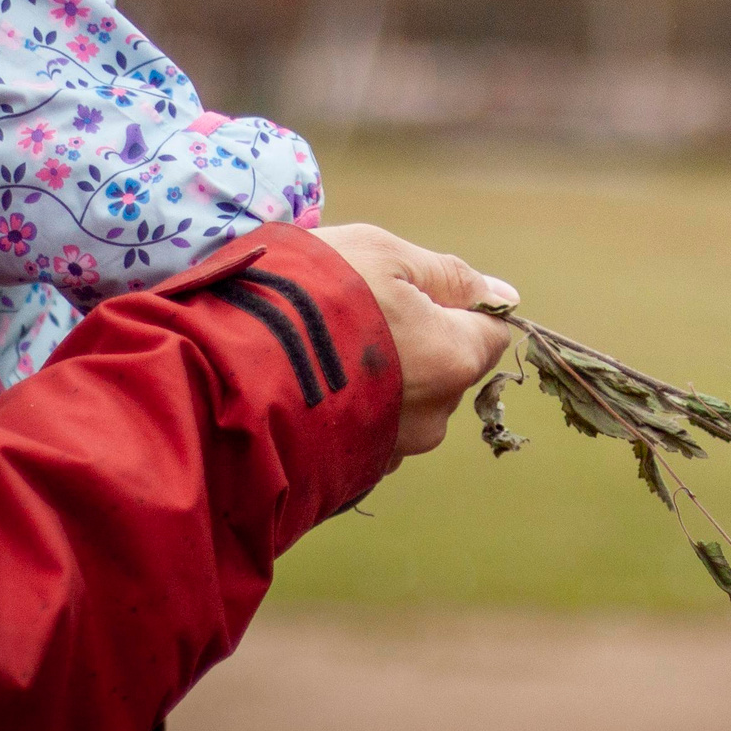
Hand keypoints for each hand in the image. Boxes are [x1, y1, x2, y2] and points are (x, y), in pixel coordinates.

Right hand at [317, 223, 517, 461]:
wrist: (225, 376)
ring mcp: (390, 453)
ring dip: (377, 380)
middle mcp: (433, 417)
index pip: (491, 333)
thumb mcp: (382, 255)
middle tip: (353, 314)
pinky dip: (346, 410)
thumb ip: (448, 275)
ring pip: (403, 404)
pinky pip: (362, 432)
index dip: (459, 306)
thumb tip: (505, 295)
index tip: (412, 291)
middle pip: (445, 369)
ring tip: (319, 350)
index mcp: (453, 360)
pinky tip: (306, 387)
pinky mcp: (346, 476)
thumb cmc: (311, 299)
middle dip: (413, 343)